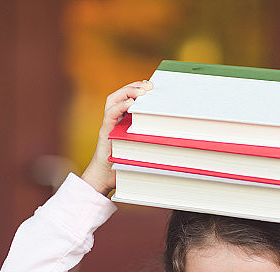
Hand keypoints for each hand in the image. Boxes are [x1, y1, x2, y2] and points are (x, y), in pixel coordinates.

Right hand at [81, 80, 152, 194]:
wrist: (105, 178)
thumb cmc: (124, 165)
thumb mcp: (140, 148)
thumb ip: (150, 139)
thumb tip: (175, 138)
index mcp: (122, 120)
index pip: (128, 97)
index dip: (138, 88)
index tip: (153, 86)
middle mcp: (114, 119)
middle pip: (120, 94)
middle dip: (135, 86)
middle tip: (149, 85)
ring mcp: (108, 124)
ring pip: (113, 99)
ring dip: (127, 91)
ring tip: (142, 90)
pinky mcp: (105, 131)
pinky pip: (110, 114)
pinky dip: (120, 106)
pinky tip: (131, 102)